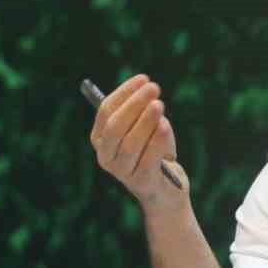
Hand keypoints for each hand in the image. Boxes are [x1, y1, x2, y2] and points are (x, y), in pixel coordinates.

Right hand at [89, 74, 185, 207]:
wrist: (166, 189)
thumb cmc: (155, 151)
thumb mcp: (147, 127)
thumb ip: (143, 111)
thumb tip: (146, 91)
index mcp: (101, 139)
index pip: (106, 111)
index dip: (124, 93)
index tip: (143, 79)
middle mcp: (106, 157)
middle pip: (114, 127)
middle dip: (134, 104)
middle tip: (154, 88)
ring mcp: (122, 172)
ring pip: (129, 144)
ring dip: (145, 121)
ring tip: (159, 104)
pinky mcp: (141, 183)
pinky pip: (148, 160)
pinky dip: (156, 141)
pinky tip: (164, 126)